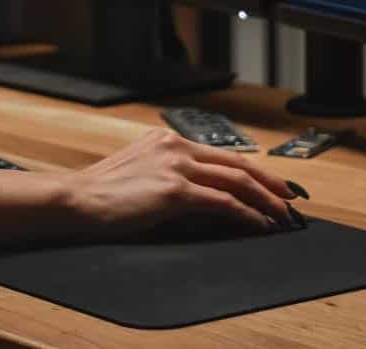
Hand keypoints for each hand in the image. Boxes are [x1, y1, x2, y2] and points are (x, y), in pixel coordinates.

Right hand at [0, 128, 302, 252]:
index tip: (271, 182)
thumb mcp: (141, 176)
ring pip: (235, 180)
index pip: (220, 154)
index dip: (252, 169)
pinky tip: (258, 224)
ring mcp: (176, 165)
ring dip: (264, 199)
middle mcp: (174, 146)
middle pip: (236, 163)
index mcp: (166, 140)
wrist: (75, 201)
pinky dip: (246, 214)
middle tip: (290, 197)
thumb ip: (172, 178)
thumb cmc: (101, 195)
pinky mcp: (175, 190)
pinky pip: (222, 202)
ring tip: (281, 215)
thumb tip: (208, 199)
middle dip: (269, 181)